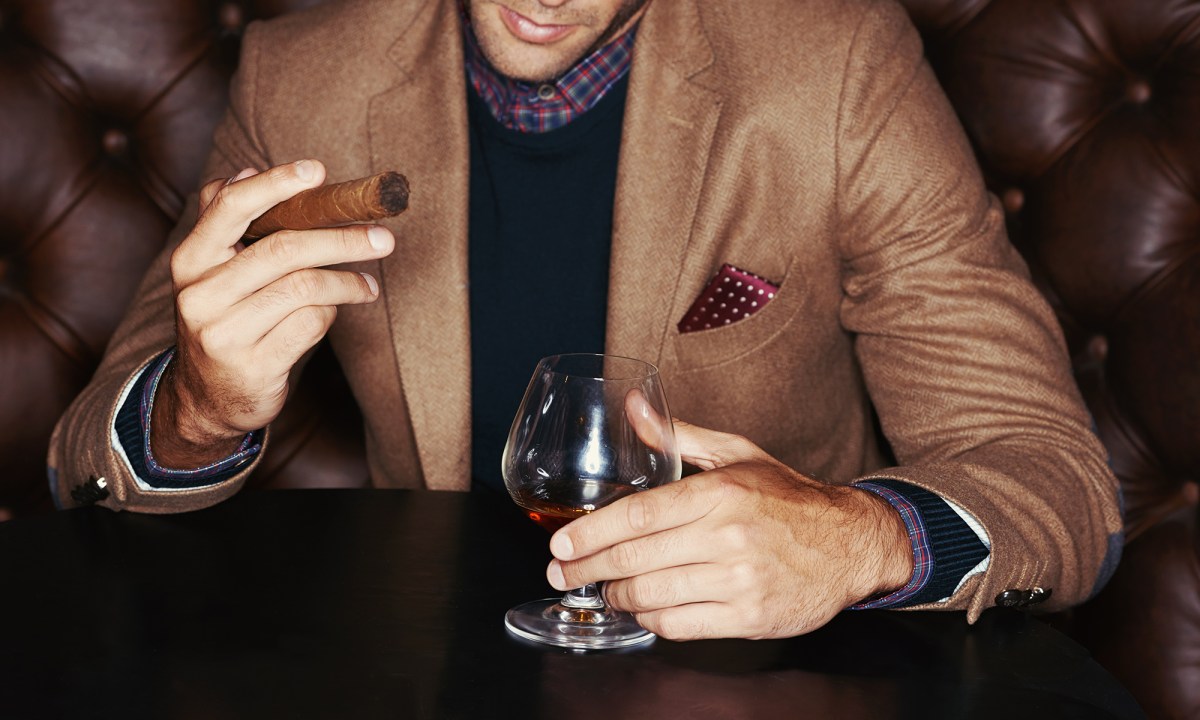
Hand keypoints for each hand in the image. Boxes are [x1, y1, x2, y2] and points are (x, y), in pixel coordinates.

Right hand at [152, 159, 393, 466]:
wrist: (206, 399)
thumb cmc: (226, 320)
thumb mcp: (212, 273)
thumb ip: (227, 226)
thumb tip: (248, 171)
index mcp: (191, 259)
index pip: (231, 207)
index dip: (276, 184)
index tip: (318, 171)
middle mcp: (200, 294)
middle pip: (283, 248)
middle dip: (341, 239)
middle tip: (382, 237)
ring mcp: (224, 333)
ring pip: (304, 287)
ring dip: (348, 281)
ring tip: (369, 283)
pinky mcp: (253, 366)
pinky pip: (310, 324)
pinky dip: (335, 310)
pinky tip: (346, 306)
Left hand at [546, 420, 913, 639]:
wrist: (850, 543)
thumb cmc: (787, 497)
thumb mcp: (735, 454)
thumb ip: (676, 435)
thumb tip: (630, 407)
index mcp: (719, 493)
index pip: (637, 516)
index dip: (591, 534)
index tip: (561, 545)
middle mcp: (728, 536)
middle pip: (636, 560)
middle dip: (588, 571)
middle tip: (563, 574)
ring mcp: (739, 581)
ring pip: (653, 596)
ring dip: (617, 597)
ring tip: (603, 590)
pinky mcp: (750, 618)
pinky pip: (681, 626)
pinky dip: (652, 620)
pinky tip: (642, 609)